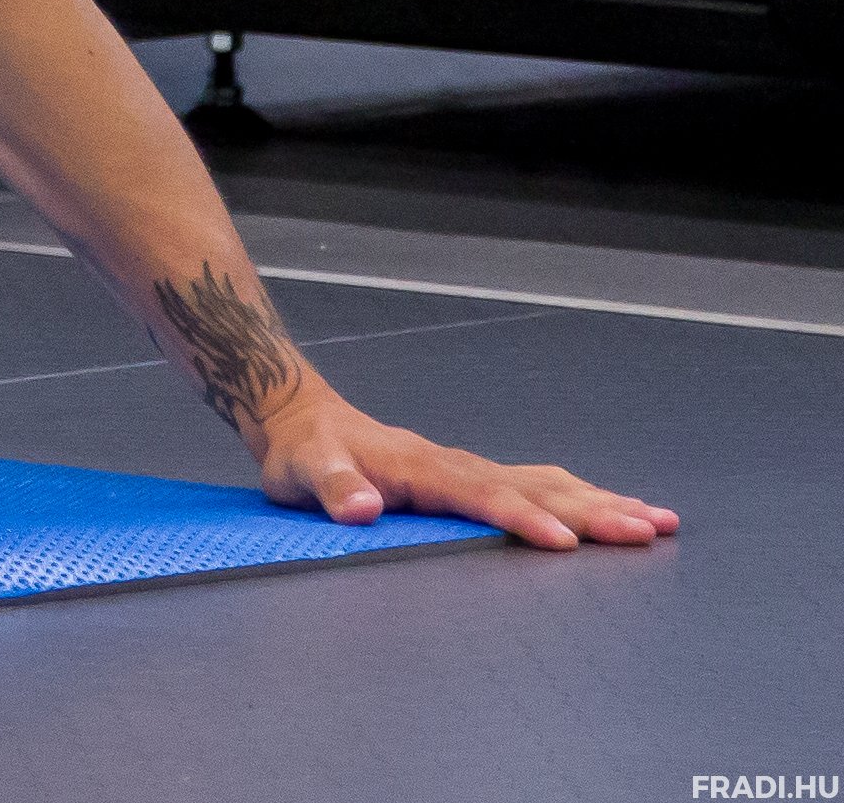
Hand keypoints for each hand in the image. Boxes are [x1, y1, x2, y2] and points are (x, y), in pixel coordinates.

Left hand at [253, 389, 678, 549]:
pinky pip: (534, 485)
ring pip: (546, 483)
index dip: (522, 518)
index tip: (564, 542)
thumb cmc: (304, 450)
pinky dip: (576, 496)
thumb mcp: (303, 468)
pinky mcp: (469, 477)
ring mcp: (466, 468)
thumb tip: (362, 508)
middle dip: (593, 511)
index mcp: (421, 468)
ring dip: (600, 501)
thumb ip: (333, 488)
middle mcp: (454, 464)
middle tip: (651, 529)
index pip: (482, 495)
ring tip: (658, 521)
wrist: (302, 419)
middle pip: (535, 487)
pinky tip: (607, 507)